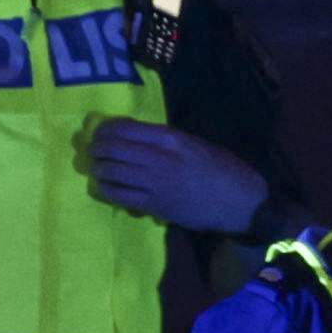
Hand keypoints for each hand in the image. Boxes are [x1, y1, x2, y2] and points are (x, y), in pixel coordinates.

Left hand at [76, 121, 270, 236]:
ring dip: (97, 168)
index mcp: (169, 137)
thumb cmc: (219, 168)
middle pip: (110, 147)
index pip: (123, 127)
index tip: (101, 132)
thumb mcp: (192, 143)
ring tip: (97, 167)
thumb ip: (162, 139)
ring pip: (109, 170)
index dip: (104, 129)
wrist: (237, 200)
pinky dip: (106, 189)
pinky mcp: (153, 205)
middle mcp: (158, 157)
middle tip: (93, 150)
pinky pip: (118, 195)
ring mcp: (154, 182)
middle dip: (96, 148)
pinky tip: (106, 187)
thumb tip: (130, 135)